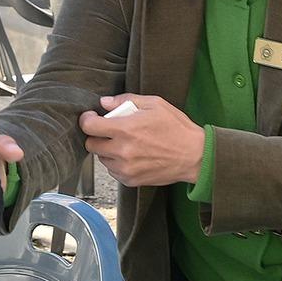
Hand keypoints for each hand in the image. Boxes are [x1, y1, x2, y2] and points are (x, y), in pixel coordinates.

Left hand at [78, 93, 203, 186]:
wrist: (195, 156)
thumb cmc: (177, 129)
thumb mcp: (155, 104)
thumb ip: (126, 100)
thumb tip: (105, 102)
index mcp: (125, 130)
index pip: (89, 126)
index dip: (86, 120)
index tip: (91, 117)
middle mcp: (122, 151)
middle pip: (90, 144)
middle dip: (96, 136)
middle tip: (108, 131)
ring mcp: (125, 168)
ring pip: (102, 158)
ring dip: (107, 150)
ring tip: (125, 143)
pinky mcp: (130, 180)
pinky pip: (113, 171)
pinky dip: (117, 163)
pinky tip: (132, 156)